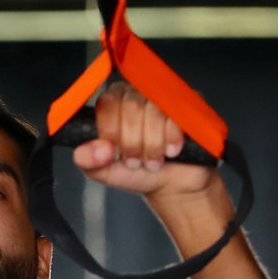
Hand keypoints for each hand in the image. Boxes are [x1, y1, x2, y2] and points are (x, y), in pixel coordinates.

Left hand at [71, 81, 215, 198]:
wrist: (173, 184)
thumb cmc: (138, 171)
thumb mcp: (104, 171)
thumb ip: (88, 160)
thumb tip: (97, 150)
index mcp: (114, 104)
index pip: (108, 102)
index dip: (111, 130)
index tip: (114, 152)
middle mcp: (138, 94)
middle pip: (132, 105)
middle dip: (132, 141)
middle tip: (136, 161)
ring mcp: (164, 96)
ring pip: (155, 109)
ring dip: (152, 143)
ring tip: (153, 161)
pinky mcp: (189, 104)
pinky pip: (178, 113)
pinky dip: (171, 137)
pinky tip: (171, 151)